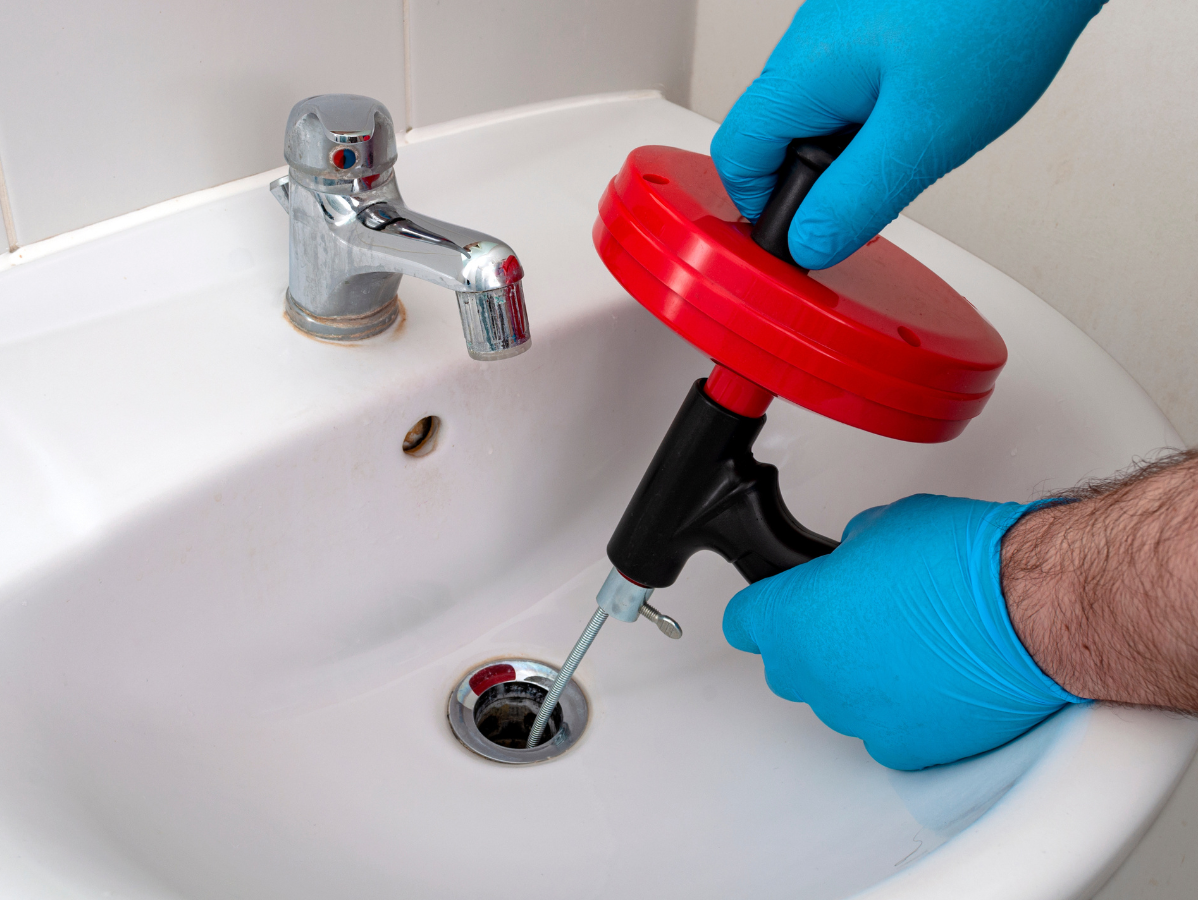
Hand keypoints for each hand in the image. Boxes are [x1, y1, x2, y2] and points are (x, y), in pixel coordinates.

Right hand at [710, 0, 1106, 268]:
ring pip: (818, 111)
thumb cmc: (999, 16)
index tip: (803, 236)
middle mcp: (808, 38)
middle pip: (774, 135)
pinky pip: (853, 82)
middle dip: (817, 181)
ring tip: (915, 146)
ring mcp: (840, 22)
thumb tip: (810, 243)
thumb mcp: (921, 138)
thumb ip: (854, 200)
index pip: (736, 156)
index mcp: (802, 70)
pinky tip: (929, 111)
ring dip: (852, 148)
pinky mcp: (876, 16)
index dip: (761, 208)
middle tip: (874, 198)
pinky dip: (879, 113)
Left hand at [722, 494, 1081, 769]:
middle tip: (860, 615)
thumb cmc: (962, 563)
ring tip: (911, 645)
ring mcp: (857, 717)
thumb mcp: (881, 526)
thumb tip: (848, 564)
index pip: (743, 621)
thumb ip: (844, 554)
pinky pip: (885, 729)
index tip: (775, 605)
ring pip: (839, 698)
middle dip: (813, 641)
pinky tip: (935, 679)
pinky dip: (902, 709)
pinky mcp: (904, 749)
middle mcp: (816, 675)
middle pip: (789, 664)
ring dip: (860, 676)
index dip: (763, 609)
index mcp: (794, 618)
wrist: (1031, 612)